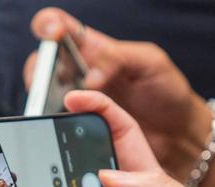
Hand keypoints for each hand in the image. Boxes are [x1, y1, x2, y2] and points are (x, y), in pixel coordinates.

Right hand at [26, 8, 211, 178]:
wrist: (176, 133)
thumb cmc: (167, 92)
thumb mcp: (150, 63)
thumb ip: (118, 59)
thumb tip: (89, 78)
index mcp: (97, 49)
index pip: (63, 27)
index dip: (50, 26)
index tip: (54, 35)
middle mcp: (80, 73)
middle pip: (41, 62)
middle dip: (38, 68)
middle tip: (47, 81)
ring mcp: (77, 102)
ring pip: (42, 93)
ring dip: (41, 98)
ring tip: (55, 105)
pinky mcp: (77, 126)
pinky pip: (55, 121)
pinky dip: (50, 122)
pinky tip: (59, 124)